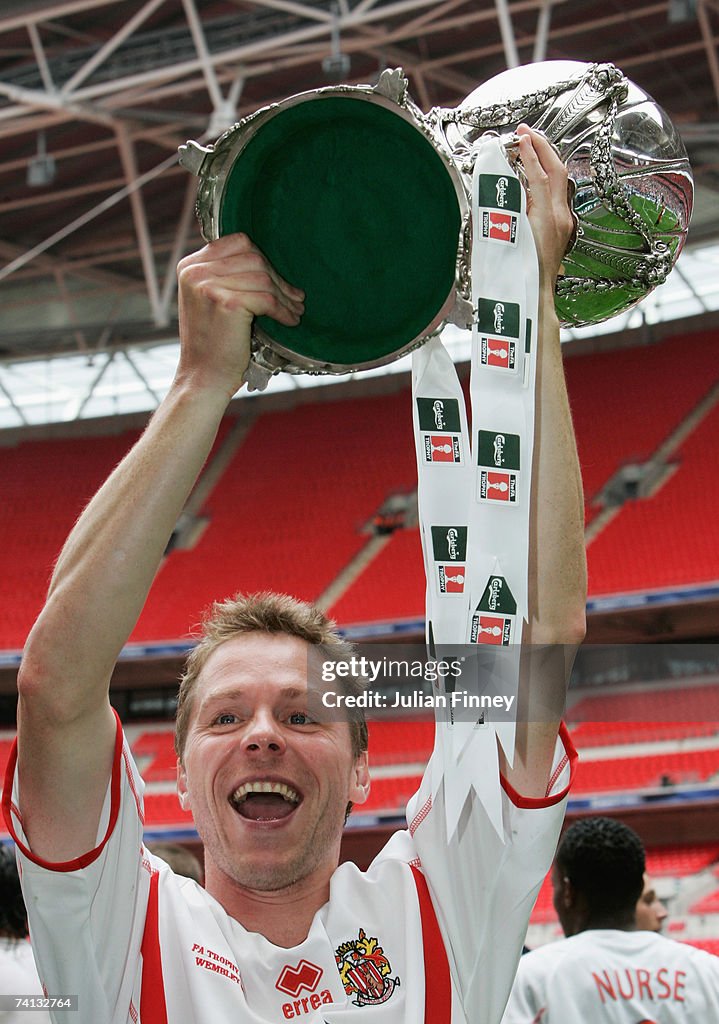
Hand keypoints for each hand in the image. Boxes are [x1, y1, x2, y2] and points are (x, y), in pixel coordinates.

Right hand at [175, 233, 304, 399]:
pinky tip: (289, 320)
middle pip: (253, 257)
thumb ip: (225, 276)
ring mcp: (209, 285)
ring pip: (263, 277)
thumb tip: (265, 262)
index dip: (263, 259)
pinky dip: (283, 310)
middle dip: (278, 279)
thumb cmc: (212, 344)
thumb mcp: (209, 300)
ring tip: (295, 311)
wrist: (203, 378)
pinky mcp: (227, 303)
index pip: (237, 243)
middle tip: (295, 298)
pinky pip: (266, 298)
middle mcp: (195, 271)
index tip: (277, 279)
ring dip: (284, 296)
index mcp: (190, 266)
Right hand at [516, 125, 574, 290]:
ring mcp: (563, 224)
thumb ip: (503, 211)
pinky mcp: (561, 231)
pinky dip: (546, 178)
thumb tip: (495, 188)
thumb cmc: (517, 280)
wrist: (533, 301)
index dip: (529, 154)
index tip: (519, 138)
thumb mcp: (505, 241)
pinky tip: (533, 176)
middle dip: (542, 147)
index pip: (540, 175)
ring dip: (545, 160)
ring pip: (559, 181)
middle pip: (556, 171)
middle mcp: (560, 219)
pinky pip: (556, 195)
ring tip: (529, 148)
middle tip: (525, 133)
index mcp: (547, 220)